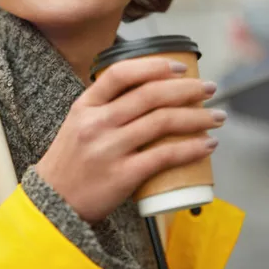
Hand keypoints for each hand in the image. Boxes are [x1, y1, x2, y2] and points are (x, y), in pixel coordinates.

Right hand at [35, 57, 222, 224]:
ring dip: (196, 117)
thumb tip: (149, 87)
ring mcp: (109, 149)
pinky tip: (206, 145)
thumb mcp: (78, 121)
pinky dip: (190, 149)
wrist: (53, 202)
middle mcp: (97, 123)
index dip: (154, 66)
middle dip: (186, 89)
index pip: (121, 73)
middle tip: (209, 89)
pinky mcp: (122, 176)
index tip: (180, 67)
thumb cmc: (71, 159)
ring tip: (216, 117)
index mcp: (85, 105)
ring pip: (161, 123)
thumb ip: (106, 104)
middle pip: (149, 95)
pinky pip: (163, 156)